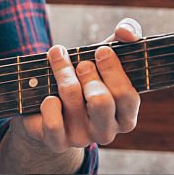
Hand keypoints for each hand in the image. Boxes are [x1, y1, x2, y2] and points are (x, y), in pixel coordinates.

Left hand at [16, 18, 142, 152]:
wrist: (46, 106)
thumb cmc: (84, 77)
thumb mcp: (106, 56)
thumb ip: (125, 36)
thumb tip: (125, 32)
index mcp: (125, 116)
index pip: (127, 95)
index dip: (114, 71)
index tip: (100, 50)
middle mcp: (107, 132)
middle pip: (100, 100)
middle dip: (88, 73)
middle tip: (80, 62)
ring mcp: (81, 138)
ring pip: (72, 99)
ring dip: (62, 72)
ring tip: (57, 57)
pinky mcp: (57, 142)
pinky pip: (53, 123)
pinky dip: (48, 104)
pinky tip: (48, 96)